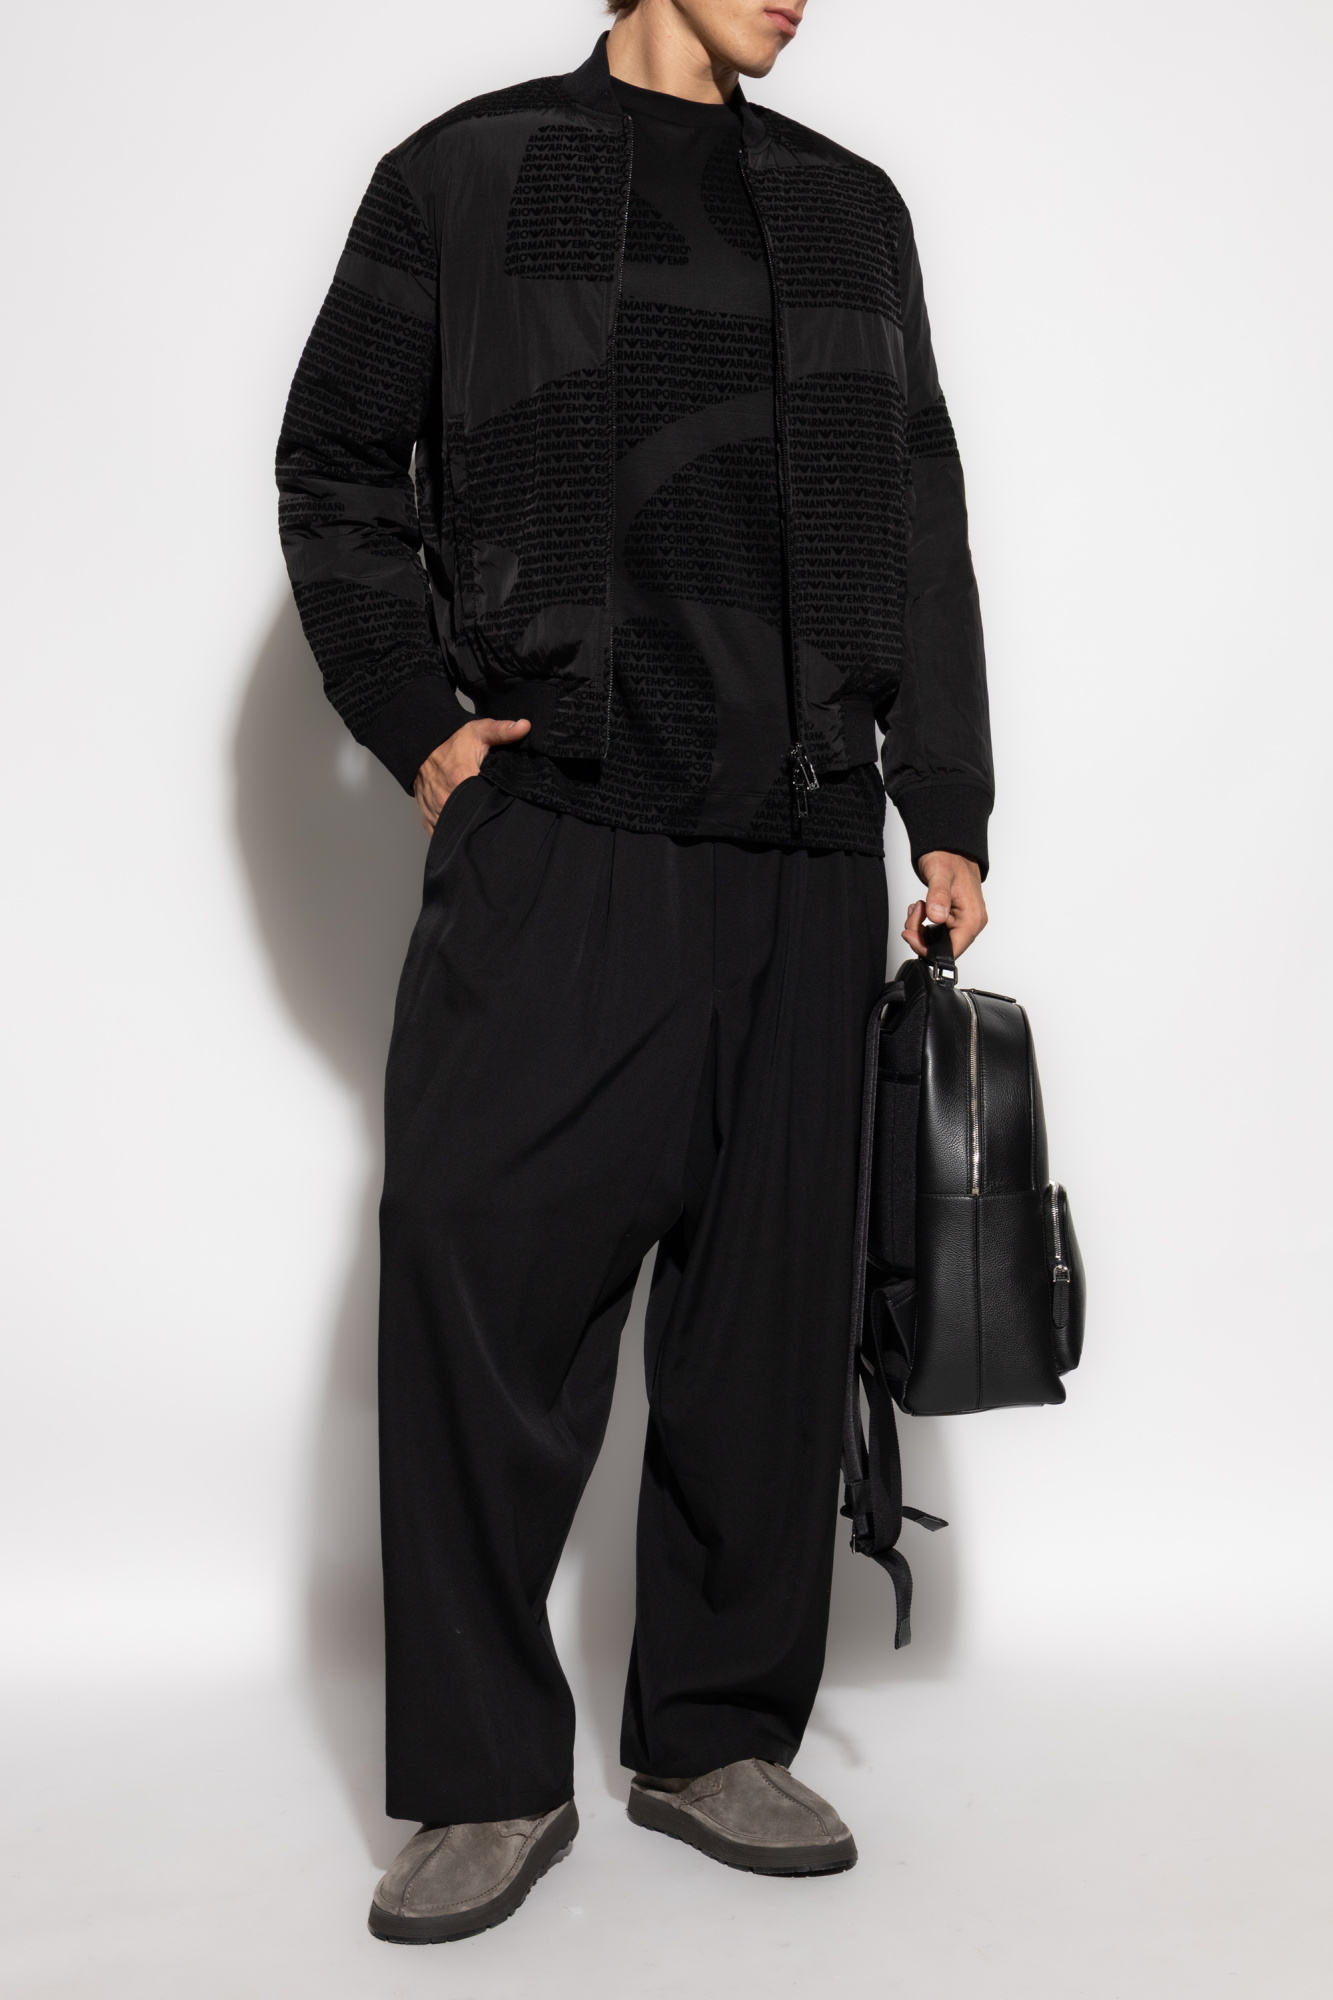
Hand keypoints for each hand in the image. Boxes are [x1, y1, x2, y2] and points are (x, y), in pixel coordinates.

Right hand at [413, 717, 530, 833]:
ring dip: (471, 829)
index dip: (499, 806)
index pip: (485, 802)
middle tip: (499, 816)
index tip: (509, 805)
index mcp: (461, 779)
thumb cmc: (453, 741)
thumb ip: (503, 731)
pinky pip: (442, 835)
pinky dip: (455, 834)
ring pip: (457, 830)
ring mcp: (436, 811)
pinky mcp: (429, 818)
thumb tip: (525, 726)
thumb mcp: (479, 731)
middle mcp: (446, 799)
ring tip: (485, 824)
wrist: (422, 747)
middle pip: (472, 820)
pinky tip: (467, 832)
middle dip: (487, 820)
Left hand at [902, 851, 987, 958]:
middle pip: (941, 947)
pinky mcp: (954, 918)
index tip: (911, 934)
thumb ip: (938, 896)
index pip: (951, 951)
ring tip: (919, 906)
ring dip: (920, 928)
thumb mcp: (940, 873)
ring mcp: (963, 921)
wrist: (950, 848)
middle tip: (915, 913)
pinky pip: (936, 931)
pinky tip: (922, 908)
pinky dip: (923, 923)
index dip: (928, 948)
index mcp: (972, 918)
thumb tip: (937, 916)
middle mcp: (971, 922)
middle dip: (921, 935)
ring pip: (936, 940)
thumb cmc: (949, 857)